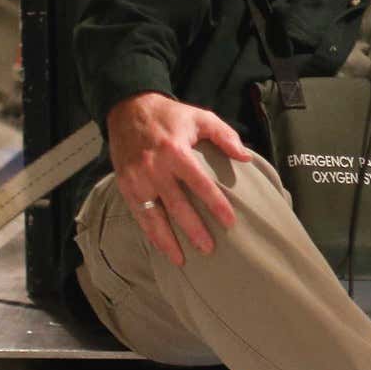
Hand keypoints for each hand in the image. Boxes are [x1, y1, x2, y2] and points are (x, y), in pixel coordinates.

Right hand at [105, 92, 253, 266]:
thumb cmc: (169, 116)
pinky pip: (139, 214)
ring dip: (167, 240)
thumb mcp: (200, 117)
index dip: (215, 204)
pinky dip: (149, 233)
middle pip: (176, 205)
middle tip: (208, 249)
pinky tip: (161, 247)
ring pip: (153, 216)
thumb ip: (224, 136)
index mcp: (175, 151)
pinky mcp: (125, 186)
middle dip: (193, 230)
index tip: (229, 222)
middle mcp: (154, 168)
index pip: (199, 183)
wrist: (128, 109)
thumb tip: (245, 157)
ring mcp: (137, 179)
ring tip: (181, 260)